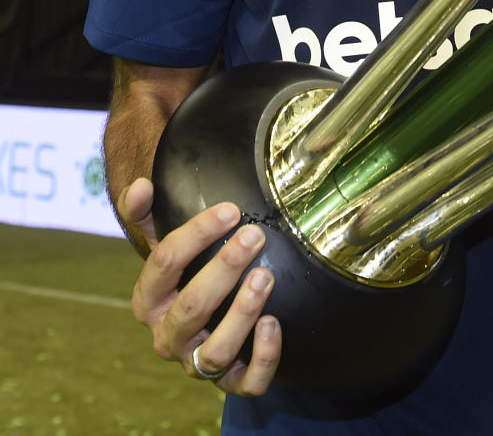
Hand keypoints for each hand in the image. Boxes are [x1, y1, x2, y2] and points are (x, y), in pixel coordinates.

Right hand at [118, 177, 281, 394]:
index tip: (232, 210)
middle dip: (225, 268)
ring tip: (265, 277)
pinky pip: (245, 383)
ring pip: (214, 351)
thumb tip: (141, 186)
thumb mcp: (161, 238)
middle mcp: (167, 336)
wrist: (202, 315)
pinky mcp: (229, 381)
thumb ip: (144, 210)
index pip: (164, 263)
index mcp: (148, 299)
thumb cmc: (183, 270)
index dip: (197, 234)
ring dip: (241, 313)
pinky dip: (262, 358)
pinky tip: (274, 323)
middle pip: (191, 307)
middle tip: (255, 237)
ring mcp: (196, 362)